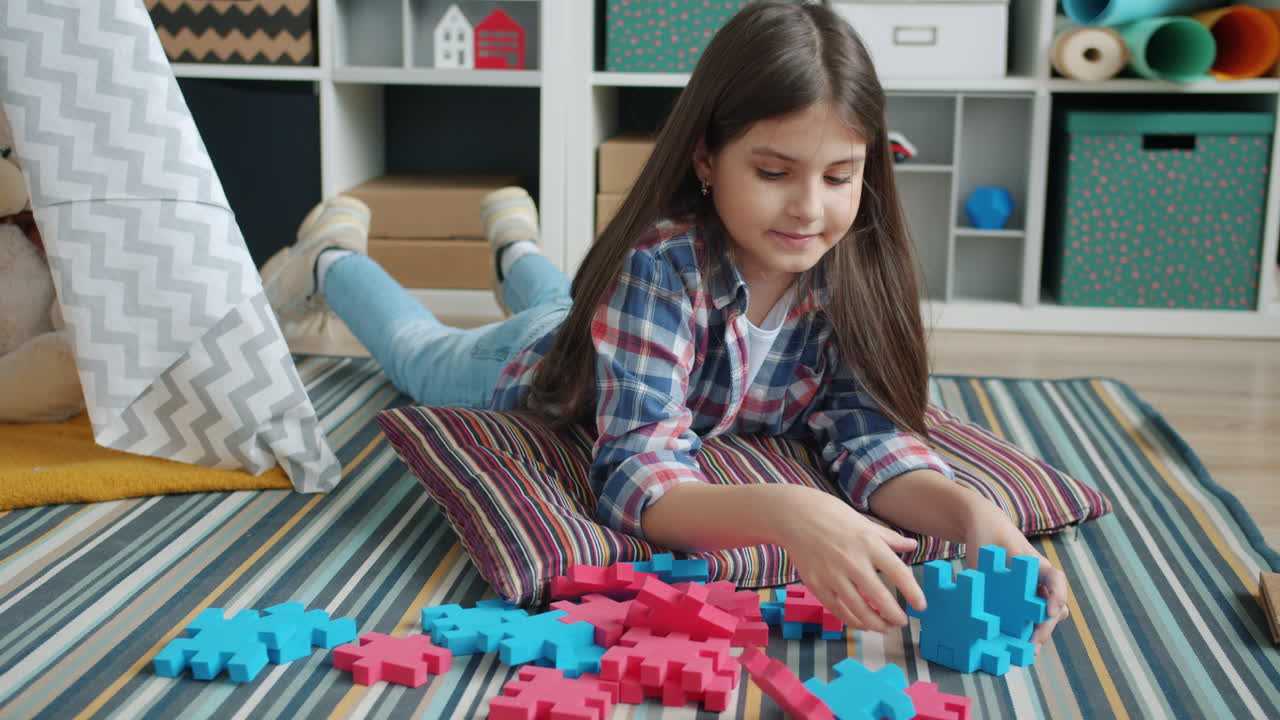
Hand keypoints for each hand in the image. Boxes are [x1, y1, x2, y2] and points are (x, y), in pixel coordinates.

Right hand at [777, 488, 925, 633]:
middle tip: (901, 622)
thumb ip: (889, 538)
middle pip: (879, 597)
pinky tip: (863, 624)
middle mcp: (852, 560)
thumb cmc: (831, 515)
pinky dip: (852, 621)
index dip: (912, 592)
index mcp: (868, 543)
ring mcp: (832, 574)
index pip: (898, 572)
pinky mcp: (816, 584)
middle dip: (894, 615)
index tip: (921, 606)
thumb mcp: (864, 522)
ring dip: (875, 623)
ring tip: (885, 628)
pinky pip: (838, 609)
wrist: (794, 515)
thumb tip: (912, 545)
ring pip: (858, 609)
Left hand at [964, 507, 1069, 646]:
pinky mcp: (1018, 601)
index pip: (1056, 579)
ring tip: (1026, 652)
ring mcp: (1031, 592)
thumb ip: (991, 562)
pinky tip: (1015, 647)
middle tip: (1034, 644)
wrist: (983, 530)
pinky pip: (1029, 618)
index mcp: (1036, 565)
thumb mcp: (991, 546)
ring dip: (1040, 633)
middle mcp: (1039, 580)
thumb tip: (981, 589)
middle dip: (1046, 626)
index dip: (1057, 596)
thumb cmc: (989, 535)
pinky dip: (1027, 632)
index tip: (1051, 612)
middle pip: (1054, 606)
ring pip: (1046, 616)